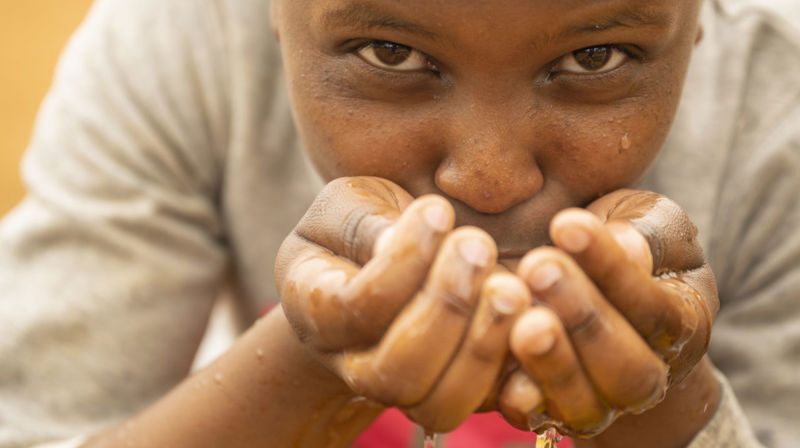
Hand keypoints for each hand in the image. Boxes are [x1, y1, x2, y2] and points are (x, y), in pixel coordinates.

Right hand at [275, 177, 529, 431]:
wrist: (371, 274)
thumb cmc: (359, 231)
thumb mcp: (347, 208)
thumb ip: (364, 223)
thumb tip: (399, 241)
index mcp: (315, 311)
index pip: (355, 307)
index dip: (402, 262)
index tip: (438, 209)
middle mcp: (353, 364)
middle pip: (397, 370)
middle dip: (446, 306)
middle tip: (479, 246)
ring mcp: (403, 389)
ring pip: (438, 405)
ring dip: (481, 348)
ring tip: (512, 288)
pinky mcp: (451, 392)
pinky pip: (484, 407)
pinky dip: (514, 374)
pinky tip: (536, 323)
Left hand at [498, 189, 718, 437]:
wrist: (599, 305)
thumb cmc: (630, 248)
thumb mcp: (649, 224)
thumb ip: (646, 232)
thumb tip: (628, 245)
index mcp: (682, 324)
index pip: (653, 305)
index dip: (611, 267)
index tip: (566, 223)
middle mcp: (647, 376)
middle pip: (626, 366)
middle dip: (582, 315)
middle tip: (538, 266)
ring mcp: (599, 404)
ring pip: (585, 404)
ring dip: (551, 360)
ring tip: (520, 314)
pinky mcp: (549, 415)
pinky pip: (534, 418)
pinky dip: (515, 393)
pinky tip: (493, 350)